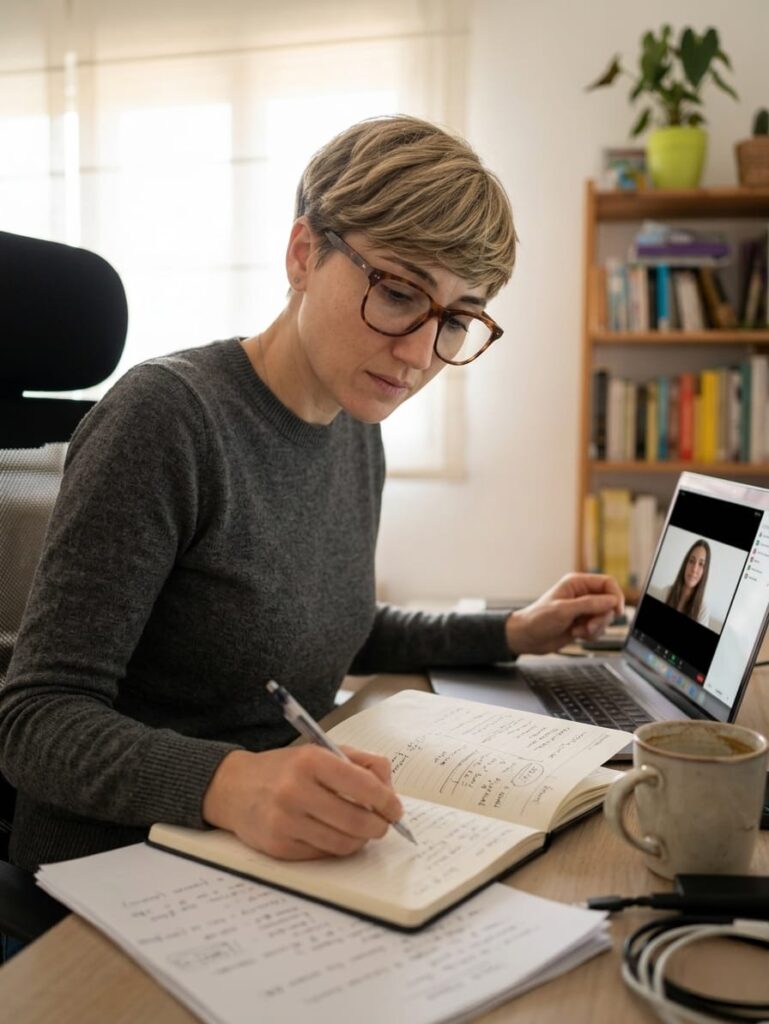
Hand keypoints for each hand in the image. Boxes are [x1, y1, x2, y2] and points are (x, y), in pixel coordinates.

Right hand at [201, 744, 402, 859]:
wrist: (234, 787)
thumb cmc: (286, 769)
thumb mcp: (321, 752)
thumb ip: (360, 763)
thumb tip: (389, 791)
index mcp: (311, 761)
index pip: (363, 785)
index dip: (387, 801)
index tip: (395, 809)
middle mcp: (295, 790)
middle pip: (357, 820)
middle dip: (379, 826)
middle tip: (382, 824)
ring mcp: (285, 821)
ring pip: (343, 843)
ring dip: (360, 840)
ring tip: (359, 829)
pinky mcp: (278, 846)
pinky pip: (322, 854)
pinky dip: (335, 847)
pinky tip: (332, 834)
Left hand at [505, 573, 623, 655]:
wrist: (527, 638)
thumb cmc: (538, 619)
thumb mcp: (564, 610)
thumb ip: (589, 604)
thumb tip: (612, 601)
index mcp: (577, 583)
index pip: (607, 583)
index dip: (616, 596)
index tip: (617, 611)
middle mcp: (582, 595)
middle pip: (609, 603)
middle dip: (602, 617)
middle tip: (588, 626)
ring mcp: (583, 610)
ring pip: (606, 617)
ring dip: (596, 628)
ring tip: (579, 631)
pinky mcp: (583, 623)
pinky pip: (599, 629)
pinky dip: (592, 635)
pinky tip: (577, 635)